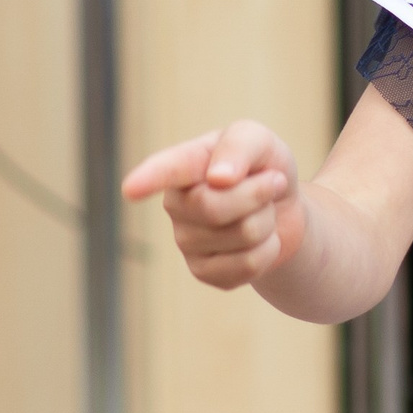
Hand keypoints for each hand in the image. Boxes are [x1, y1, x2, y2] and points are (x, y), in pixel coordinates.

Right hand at [123, 122, 305, 288]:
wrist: (282, 207)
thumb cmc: (263, 166)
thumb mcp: (259, 140)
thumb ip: (239, 146)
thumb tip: (218, 178)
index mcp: (184, 165)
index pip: (165, 171)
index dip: (148, 179)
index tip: (131, 189)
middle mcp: (176, 204)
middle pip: (213, 207)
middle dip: (257, 195)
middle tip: (272, 182)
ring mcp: (186, 241)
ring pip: (241, 235)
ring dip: (267, 220)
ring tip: (262, 210)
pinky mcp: (204, 272)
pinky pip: (248, 265)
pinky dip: (269, 249)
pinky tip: (260, 239)